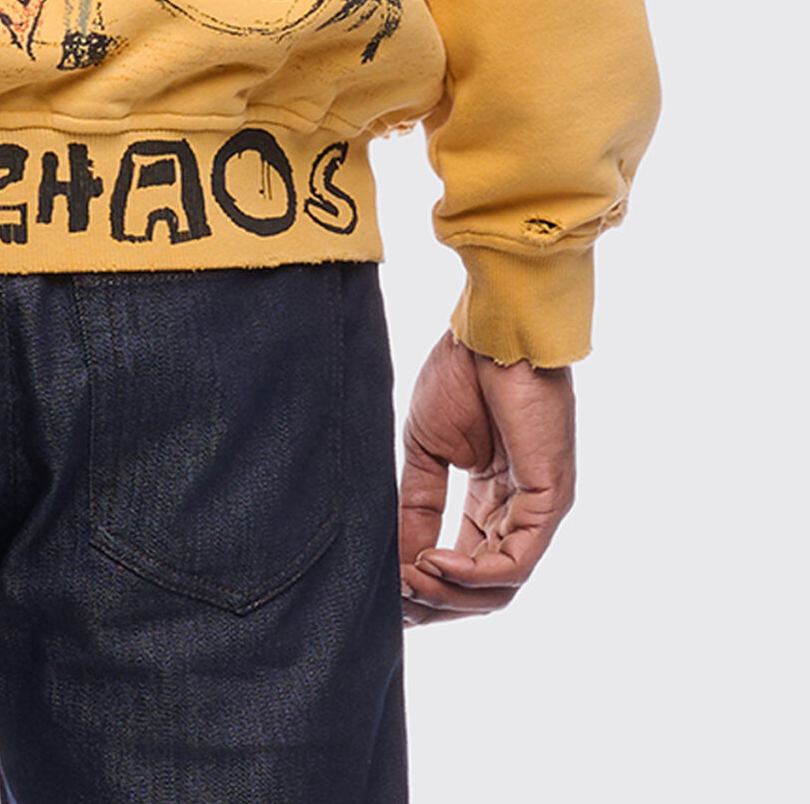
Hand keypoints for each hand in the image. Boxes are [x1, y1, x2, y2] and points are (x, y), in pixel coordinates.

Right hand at [398, 331, 574, 624]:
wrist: (490, 332)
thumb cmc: (463, 374)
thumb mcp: (427, 449)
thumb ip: (418, 505)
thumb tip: (397, 560)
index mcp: (492, 500)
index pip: (464, 566)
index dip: (426, 588)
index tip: (385, 595)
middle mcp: (520, 512)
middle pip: (483, 589)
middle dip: (435, 603)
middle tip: (393, 602)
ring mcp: (538, 510)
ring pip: (500, 587)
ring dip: (449, 594)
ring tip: (408, 581)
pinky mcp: (549, 501)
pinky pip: (514, 562)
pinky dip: (472, 574)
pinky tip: (432, 561)